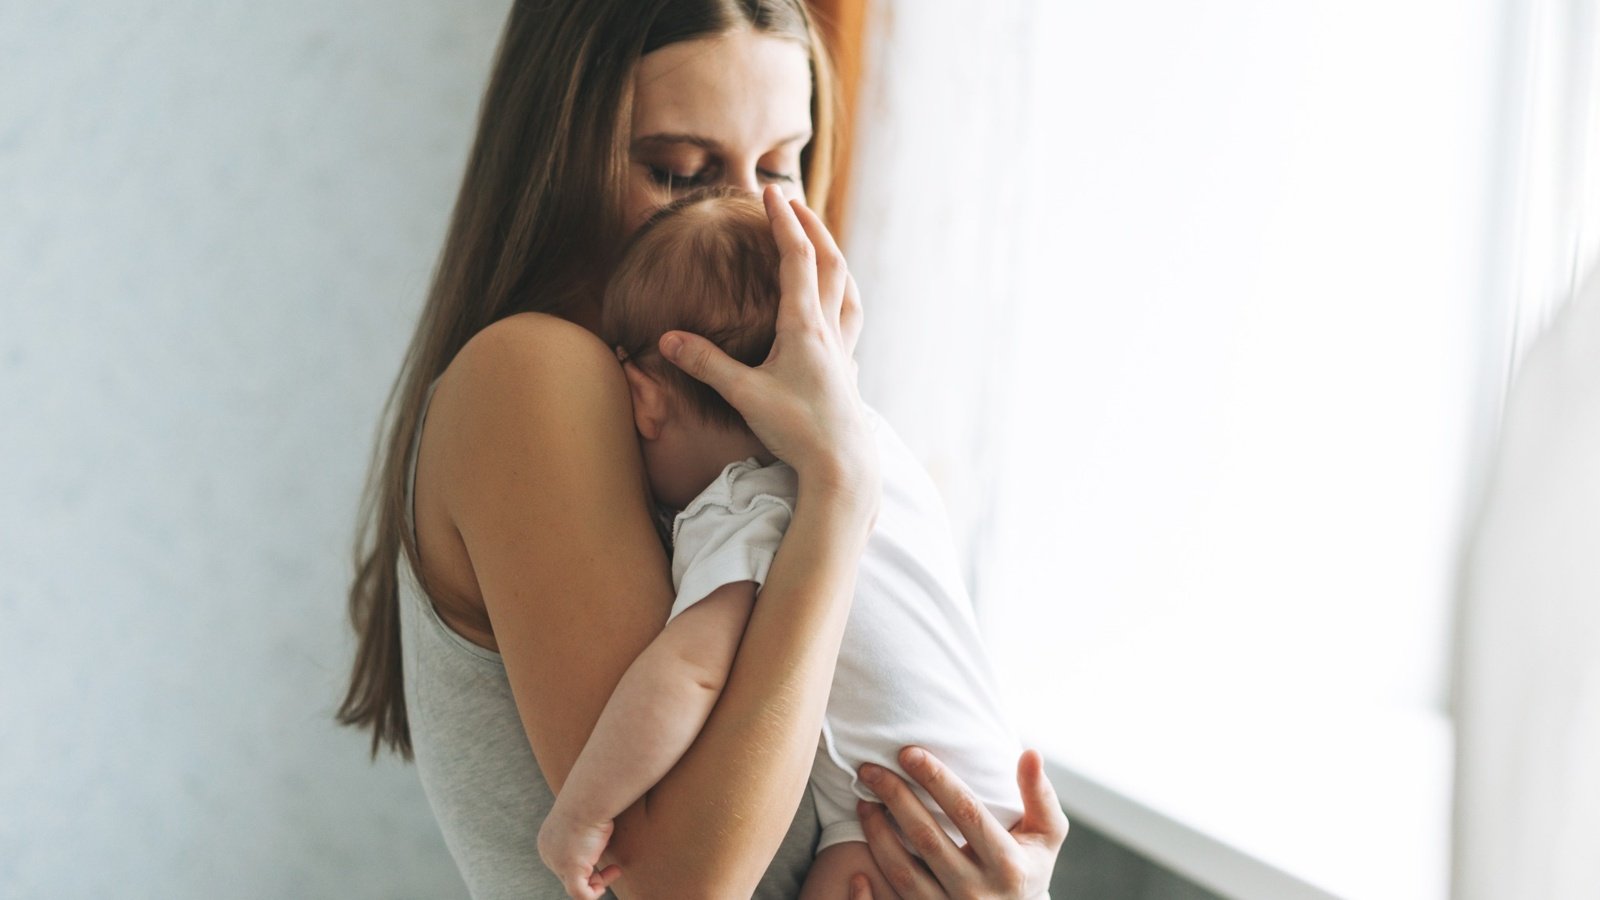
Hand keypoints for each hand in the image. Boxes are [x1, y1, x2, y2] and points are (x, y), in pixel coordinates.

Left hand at [536, 806, 621, 899]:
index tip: (606, 855)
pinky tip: (613, 874)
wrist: (590, 797)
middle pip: (571, 876)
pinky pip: (581, 895)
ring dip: (598, 883)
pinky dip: (596, 892)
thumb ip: (588, 833)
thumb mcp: (587, 818)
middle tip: (615, 868)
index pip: (565, 863)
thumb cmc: (592, 802)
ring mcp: (557, 863)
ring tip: (615, 871)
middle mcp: (548, 854)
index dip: (587, 865)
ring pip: (577, 886)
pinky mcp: (570, 870)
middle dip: (595, 876)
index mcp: (548, 841)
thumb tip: (599, 840)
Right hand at [659, 186, 875, 501]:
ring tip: (821, 243)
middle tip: (794, 202)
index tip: (771, 192)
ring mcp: (843, 351)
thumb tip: (665, 339)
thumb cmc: (796, 431)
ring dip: (833, 259)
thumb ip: (705, 364)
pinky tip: (837, 307)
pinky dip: (843, 298)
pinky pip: (850, 320)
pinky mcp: (847, 371)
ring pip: (846, 289)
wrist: (842, 467)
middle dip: (811, 228)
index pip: (796, 258)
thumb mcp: (743, 396)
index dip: (783, 222)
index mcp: (804, 327)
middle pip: (829, 263)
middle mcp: (829, 331)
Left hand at [849, 747, 1068, 898]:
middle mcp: (979, 893)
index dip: (936, 779)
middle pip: (927, 838)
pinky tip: (858, 860)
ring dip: (877, 834)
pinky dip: (870, 887)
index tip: (908, 752)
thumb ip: (1039, 795)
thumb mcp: (1047, 834)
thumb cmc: (1029, 866)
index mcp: (1010, 866)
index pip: (967, 812)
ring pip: (904, 873)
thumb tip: (1030, 752)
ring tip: (862, 802)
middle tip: (870, 769)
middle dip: (895, 798)